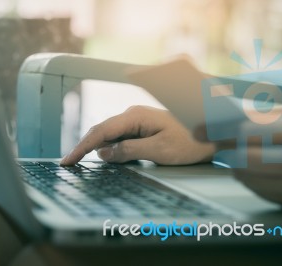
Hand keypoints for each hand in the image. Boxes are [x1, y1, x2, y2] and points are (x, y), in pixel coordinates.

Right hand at [61, 105, 213, 164]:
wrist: (212, 133)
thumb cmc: (190, 141)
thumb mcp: (159, 150)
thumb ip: (129, 150)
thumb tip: (103, 153)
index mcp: (135, 116)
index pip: (101, 132)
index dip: (82, 147)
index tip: (68, 160)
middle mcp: (133, 114)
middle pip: (101, 130)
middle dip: (83, 146)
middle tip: (68, 163)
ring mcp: (137, 120)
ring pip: (109, 133)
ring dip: (94, 146)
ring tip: (77, 159)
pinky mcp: (142, 127)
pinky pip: (119, 136)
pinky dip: (107, 146)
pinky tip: (101, 154)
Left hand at [194, 112, 281, 209]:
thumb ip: (274, 116)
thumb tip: (232, 116)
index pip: (246, 132)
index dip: (218, 131)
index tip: (197, 130)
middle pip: (242, 157)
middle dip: (223, 149)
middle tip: (214, 142)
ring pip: (246, 176)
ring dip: (232, 165)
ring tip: (232, 154)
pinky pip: (257, 190)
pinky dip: (246, 179)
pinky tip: (247, 169)